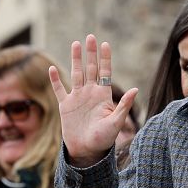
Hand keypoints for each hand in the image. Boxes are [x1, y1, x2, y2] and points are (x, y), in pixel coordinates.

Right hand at [48, 34, 137, 167]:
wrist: (87, 151)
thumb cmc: (104, 139)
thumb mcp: (116, 122)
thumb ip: (124, 105)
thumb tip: (136, 89)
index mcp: (103, 95)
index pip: (105, 72)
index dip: (105, 59)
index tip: (105, 44)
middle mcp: (90, 93)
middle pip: (90, 68)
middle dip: (91, 53)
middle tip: (91, 36)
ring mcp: (77, 98)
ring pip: (76, 74)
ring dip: (76, 59)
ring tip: (76, 44)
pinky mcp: (65, 106)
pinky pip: (59, 90)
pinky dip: (55, 80)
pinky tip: (51, 69)